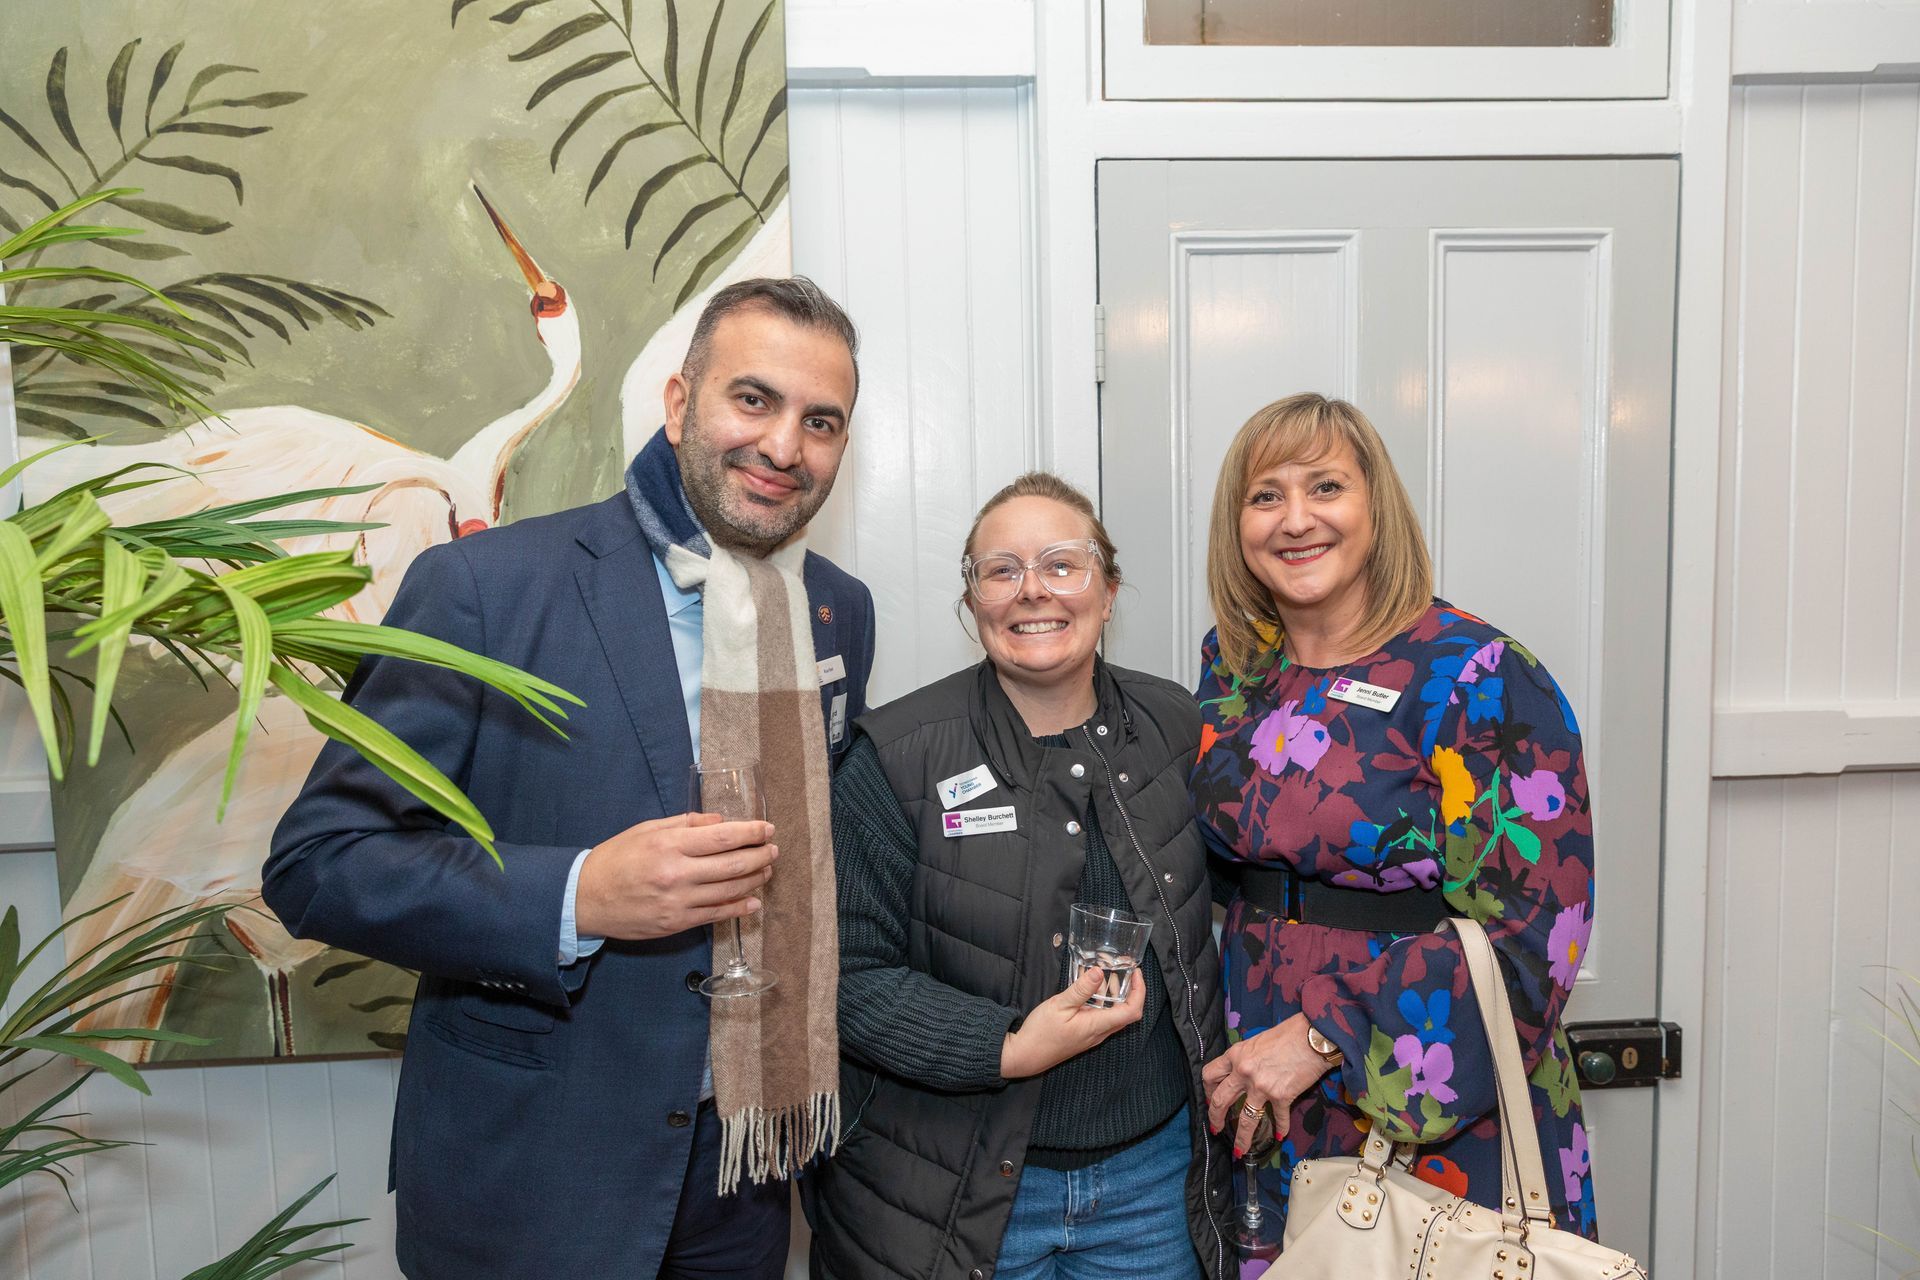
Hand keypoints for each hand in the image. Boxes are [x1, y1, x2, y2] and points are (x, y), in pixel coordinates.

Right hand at [575, 811, 777, 940]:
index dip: (751, 832)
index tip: (767, 828)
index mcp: (670, 844)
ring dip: (754, 880)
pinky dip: (740, 908)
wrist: (585, 898)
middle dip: (760, 855)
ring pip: (730, 890)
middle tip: (773, 850)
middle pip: (733, 864)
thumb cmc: (615, 859)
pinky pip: (716, 915)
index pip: (723, 836)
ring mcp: (678, 901)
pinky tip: (753, 901)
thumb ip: (686, 824)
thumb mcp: (647, 830)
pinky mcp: (676, 923)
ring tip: (766, 870)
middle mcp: (677, 873)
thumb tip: (720, 821)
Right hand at [999, 967, 1145, 1078]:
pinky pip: (1102, 1018)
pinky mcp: (1084, 1035)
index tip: (1137, 973)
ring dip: (1115, 995)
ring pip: (1114, 1015)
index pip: (1131, 1011)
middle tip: (1123, 970)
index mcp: (1097, 1026)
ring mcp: (1093, 1036)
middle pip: (1127, 1013)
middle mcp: (1099, 1033)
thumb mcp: (1059, 1005)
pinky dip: (1103, 1002)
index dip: (1140, 991)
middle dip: (1130, 990)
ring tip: (1106, 974)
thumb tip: (1099, 972)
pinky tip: (1090, 989)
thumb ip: (1081, 989)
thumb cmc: (1041, 1032)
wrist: (1025, 1056)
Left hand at [1202, 1013, 1335, 1157]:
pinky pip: (1278, 1119)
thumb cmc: (1288, 1034)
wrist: (1313, 1037)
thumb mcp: (1257, 1042)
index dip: (1208, 1091)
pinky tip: (1281, 1134)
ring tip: (1239, 1150)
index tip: (1211, 1100)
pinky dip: (1281, 1128)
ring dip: (1241, 1139)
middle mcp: (1243, 1072)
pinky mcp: (1281, 1097)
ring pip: (1244, 1120)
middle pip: (1220, 1101)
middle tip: (1216, 1129)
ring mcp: (1261, 1087)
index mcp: (1236, 1055)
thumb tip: (1241, 1072)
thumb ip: (1245, 1058)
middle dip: (1215, 1118)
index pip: (1210, 1075)